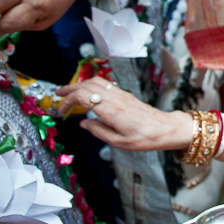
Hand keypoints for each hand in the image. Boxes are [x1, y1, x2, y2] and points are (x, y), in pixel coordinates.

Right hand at [55, 77, 191, 150]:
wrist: (165, 129)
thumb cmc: (145, 138)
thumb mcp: (119, 142)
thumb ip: (99, 132)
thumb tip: (85, 124)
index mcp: (112, 110)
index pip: (84, 96)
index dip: (69, 100)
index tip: (63, 108)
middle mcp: (116, 98)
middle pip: (87, 85)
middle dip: (70, 88)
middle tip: (58, 95)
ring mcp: (121, 95)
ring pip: (96, 82)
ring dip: (80, 84)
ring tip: (69, 91)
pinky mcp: (125, 95)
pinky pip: (105, 84)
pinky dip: (91, 86)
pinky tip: (87, 92)